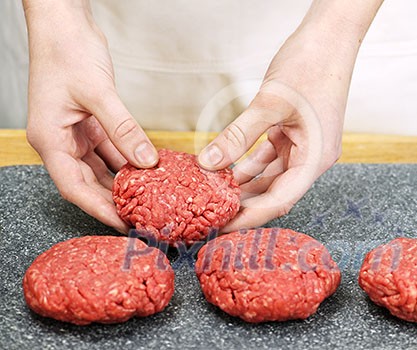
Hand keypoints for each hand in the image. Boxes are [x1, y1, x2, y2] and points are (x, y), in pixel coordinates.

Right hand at [23, 0, 157, 231]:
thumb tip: (147, 162)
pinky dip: (127, 160)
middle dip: (113, 202)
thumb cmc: (66, 50)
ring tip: (147, 200)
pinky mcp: (91, 123)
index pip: (74, 186)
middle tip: (141, 218)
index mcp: (49, 139)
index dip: (99, 209)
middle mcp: (60, 140)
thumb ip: (123, 129)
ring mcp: (75, 133)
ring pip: (101, 168)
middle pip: (88, 182)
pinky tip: (146, 170)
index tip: (124, 225)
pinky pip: (110, 149)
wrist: (65, 23)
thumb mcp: (98, 92)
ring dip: (123, 183)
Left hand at [198, 0, 382, 230]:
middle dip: (245, 205)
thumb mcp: (270, 103)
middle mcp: (312, 158)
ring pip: (270, 177)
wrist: (329, 37)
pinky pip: (268, 158)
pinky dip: (248, 165)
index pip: (280, 200)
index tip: (225, 229)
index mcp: (316, 158)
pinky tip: (226, 170)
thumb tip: (209, 163)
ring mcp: (304, 146)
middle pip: (275, 193)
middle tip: (214, 216)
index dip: (251, 217)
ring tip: (215, 196)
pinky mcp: (294, 134)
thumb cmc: (312, 65)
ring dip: (244, 186)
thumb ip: (238, 135)